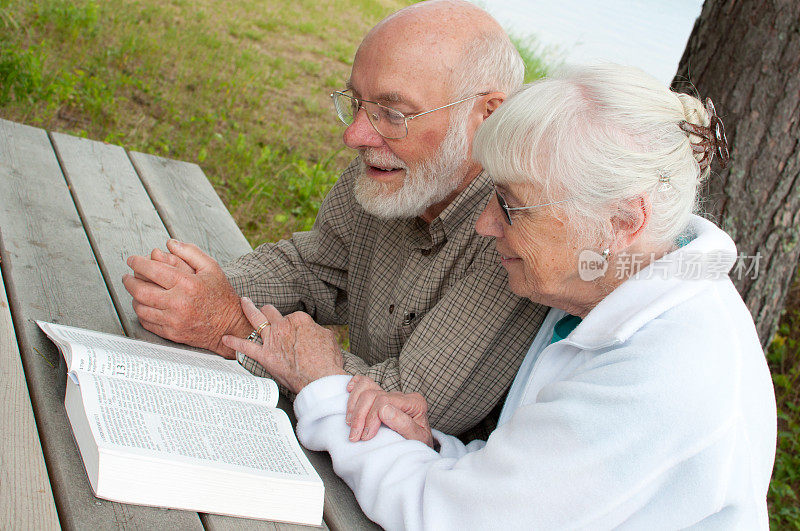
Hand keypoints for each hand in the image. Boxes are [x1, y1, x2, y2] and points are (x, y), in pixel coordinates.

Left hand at [122, 239, 250, 356]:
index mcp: (188, 284)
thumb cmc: (221, 295)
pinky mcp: (172, 333)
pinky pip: (147, 322)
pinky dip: (142, 312)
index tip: (132, 260)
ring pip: (140, 307)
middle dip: (129, 281)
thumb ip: (190, 252)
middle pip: (141, 290)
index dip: (138, 263)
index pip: (153, 270)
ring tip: (137, 290)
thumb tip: (170, 243)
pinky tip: (145, 305)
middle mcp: (179, 303)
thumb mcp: (211, 268)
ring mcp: (174, 320)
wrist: (230, 325)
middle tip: (127, 276)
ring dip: (134, 297)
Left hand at [221, 297, 347, 393]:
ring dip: (248, 309)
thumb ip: (317, 332)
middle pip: (272, 312)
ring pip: (257, 319)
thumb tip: (314, 332)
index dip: (294, 326)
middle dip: (269, 312)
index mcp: (300, 319)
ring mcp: (272, 339)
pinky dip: (234, 342)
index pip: (293, 317)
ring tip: (244, 302)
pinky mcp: (264, 355)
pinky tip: (225, 338)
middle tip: (267, 312)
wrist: (320, 378)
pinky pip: (245, 346)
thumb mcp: (329, 338)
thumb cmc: (327, 361)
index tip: (296, 334)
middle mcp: (283, 325)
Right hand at [345, 374, 433, 447]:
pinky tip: (349, 391)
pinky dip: (355, 386)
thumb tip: (384, 410)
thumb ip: (405, 425)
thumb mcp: (416, 440)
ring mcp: (390, 394)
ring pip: (366, 387)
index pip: (385, 401)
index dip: (371, 418)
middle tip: (354, 436)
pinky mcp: (381, 396)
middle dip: (360, 415)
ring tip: (350, 425)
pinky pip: (365, 382)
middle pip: (373, 394)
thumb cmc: (416, 446)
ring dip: (353, 406)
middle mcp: (403, 396)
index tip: (365, 437)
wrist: (416, 450)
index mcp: (415, 403)